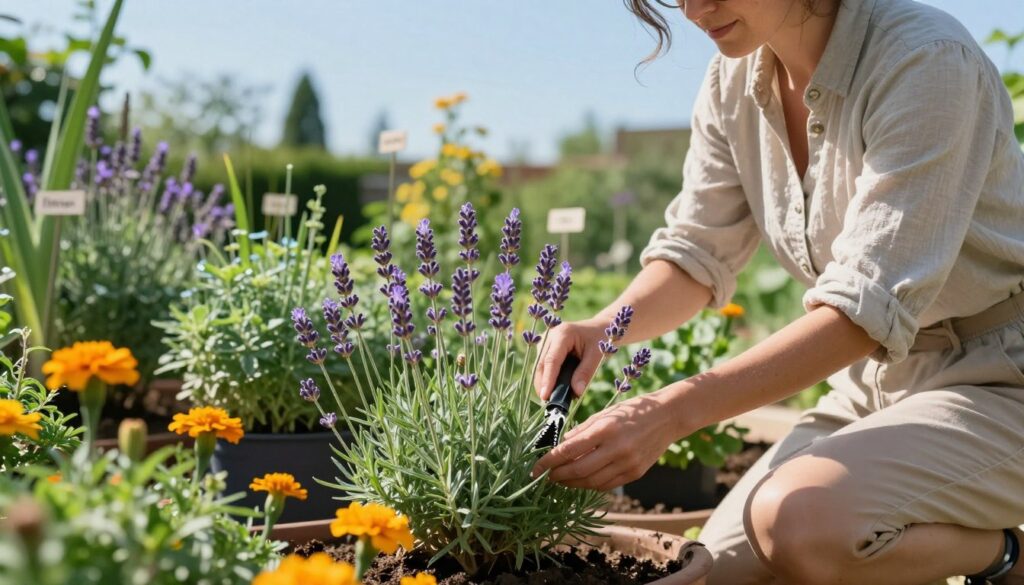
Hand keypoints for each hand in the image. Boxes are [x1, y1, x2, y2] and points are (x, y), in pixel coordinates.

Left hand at [531, 392, 681, 490]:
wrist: (668, 417)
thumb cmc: (633, 410)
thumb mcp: (605, 414)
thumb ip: (582, 431)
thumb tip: (561, 446)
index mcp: (605, 429)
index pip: (569, 450)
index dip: (549, 461)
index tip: (535, 468)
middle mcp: (617, 448)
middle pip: (578, 470)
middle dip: (558, 475)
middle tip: (545, 476)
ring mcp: (628, 463)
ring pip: (592, 482)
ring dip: (572, 483)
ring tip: (561, 480)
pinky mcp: (636, 473)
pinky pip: (607, 485)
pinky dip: (590, 485)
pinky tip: (581, 480)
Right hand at [533, 319, 606, 399]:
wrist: (598, 328)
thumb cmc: (600, 339)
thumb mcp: (597, 355)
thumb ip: (586, 372)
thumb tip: (576, 392)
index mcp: (563, 334)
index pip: (551, 360)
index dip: (547, 380)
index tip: (545, 397)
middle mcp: (550, 336)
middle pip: (541, 365)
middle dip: (544, 385)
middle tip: (551, 404)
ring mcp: (545, 342)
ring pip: (540, 367)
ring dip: (546, 383)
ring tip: (555, 398)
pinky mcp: (545, 349)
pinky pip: (544, 367)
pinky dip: (549, 379)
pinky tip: (556, 390)